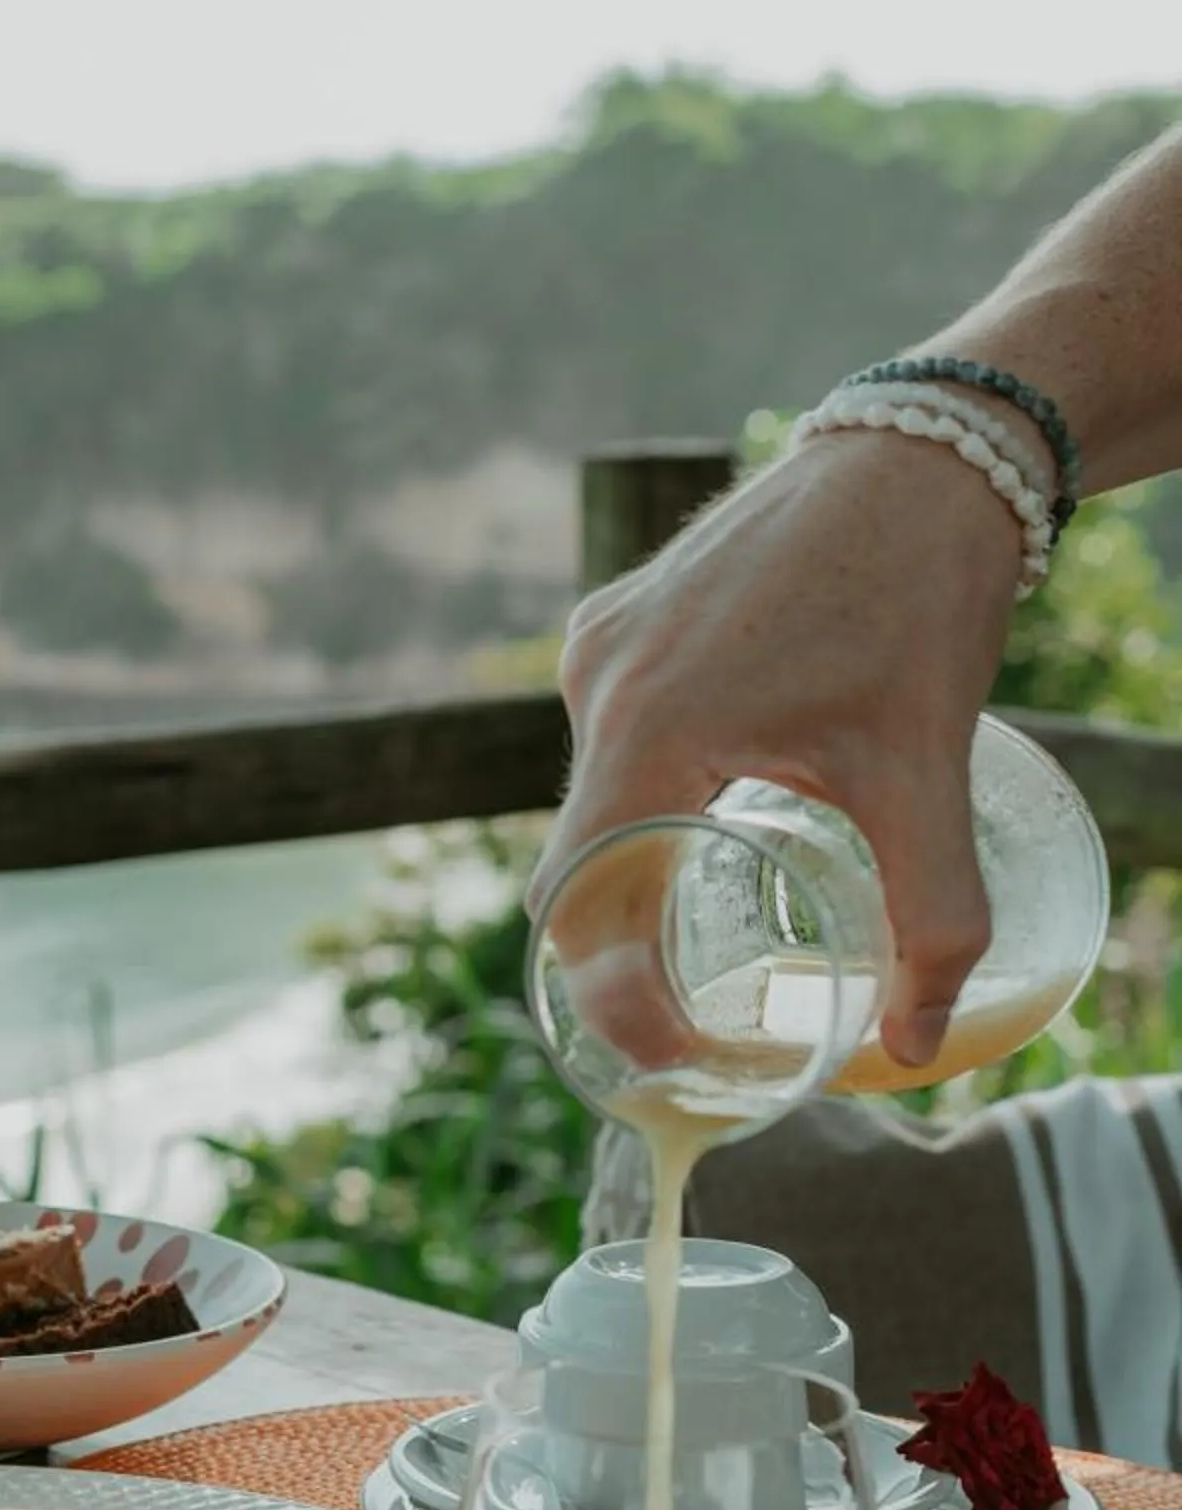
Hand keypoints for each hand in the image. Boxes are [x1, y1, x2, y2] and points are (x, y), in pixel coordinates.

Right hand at [529, 426, 1026, 1073]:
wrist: (922, 454)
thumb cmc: (920, 600)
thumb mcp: (929, 773)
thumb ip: (934, 920)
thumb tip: (918, 1037)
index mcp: (649, 727)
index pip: (584, 910)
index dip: (616, 1003)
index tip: (679, 1056)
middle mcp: (599, 684)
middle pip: (575, 866)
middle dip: (621, 957)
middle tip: (694, 1023)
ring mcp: (599, 645)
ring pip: (589, 801)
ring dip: (636, 873)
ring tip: (709, 930)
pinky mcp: (618, 620)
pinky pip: (607, 739)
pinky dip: (646, 800)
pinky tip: (716, 815)